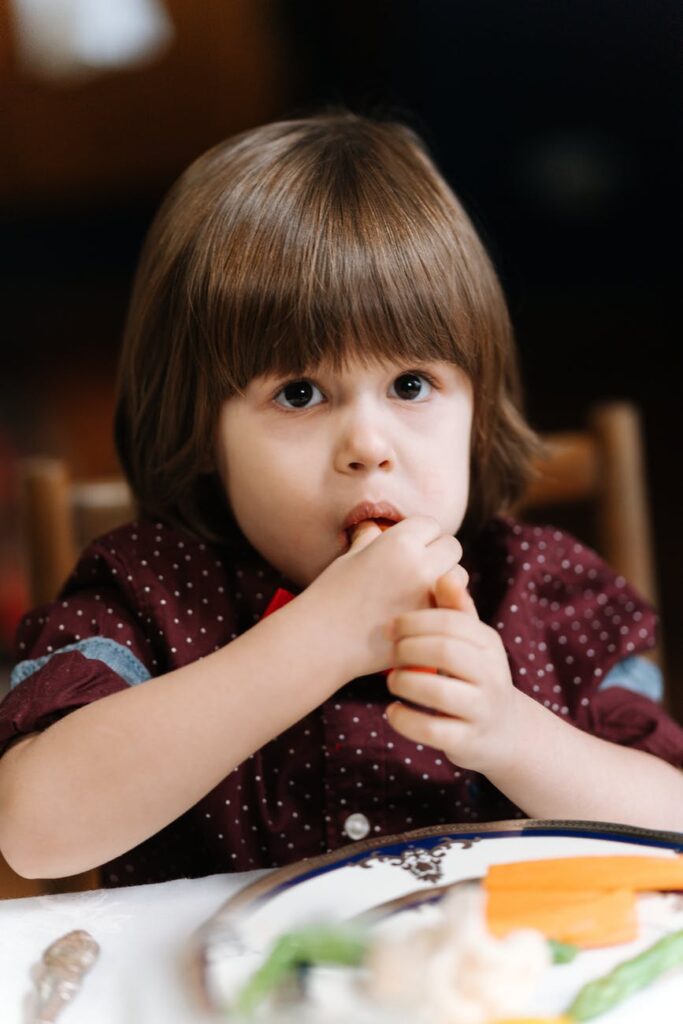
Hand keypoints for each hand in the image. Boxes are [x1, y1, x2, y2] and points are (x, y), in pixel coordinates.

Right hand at [307, 516, 462, 679]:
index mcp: (398, 541)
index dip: (420, 536)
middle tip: (419, 569)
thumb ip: (371, 539)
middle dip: (439, 554)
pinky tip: (421, 611)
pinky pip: (453, 605)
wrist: (322, 639)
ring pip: (459, 576)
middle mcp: (419, 564)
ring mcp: (429, 595)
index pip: (430, 525)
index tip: (409, 549)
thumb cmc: (331, 595)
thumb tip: (376, 528)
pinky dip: (442, 606)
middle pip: (451, 547)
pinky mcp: (432, 621)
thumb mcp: (350, 557)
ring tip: (420, 591)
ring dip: (446, 580)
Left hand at [385, 570, 519, 774]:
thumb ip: (455, 610)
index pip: (452, 621)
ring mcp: (482, 710)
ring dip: (404, 682)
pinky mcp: (467, 741)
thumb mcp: (470, 642)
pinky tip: (393, 711)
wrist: (502, 731)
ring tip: (392, 681)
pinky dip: (404, 719)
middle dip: (408, 648)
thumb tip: (446, 573)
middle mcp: (492, 675)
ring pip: (438, 691)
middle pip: (446, 651)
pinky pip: (432, 729)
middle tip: (390, 652)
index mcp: (488, 643)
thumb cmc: (473, 674)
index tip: (389, 627)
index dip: (415, 621)